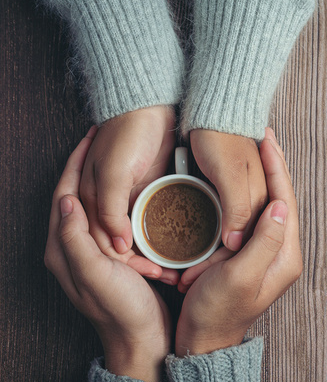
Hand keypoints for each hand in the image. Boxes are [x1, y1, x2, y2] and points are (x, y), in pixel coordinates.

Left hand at [45, 127, 171, 381]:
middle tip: (101, 140)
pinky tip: (133, 192)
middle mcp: (71, 249)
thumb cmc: (120, 310)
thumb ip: (76, 239)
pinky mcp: (109, 259)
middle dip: (84, 166)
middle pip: (74, 197)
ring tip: (117, 158)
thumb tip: (67, 200)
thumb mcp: (95, 274)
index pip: (63, 196)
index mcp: (62, 250)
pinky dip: (116, 201)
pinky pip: (108, 221)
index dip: (75, 165)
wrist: (141, 341)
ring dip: (100, 181)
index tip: (91, 138)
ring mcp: (91, 254)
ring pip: (91, 207)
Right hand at [80, 105, 178, 284]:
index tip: (148, 274)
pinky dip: (164, 238)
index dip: (124, 262)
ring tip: (175, 270)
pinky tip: (180, 249)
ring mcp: (130, 197)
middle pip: (120, 246)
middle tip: (165, 276)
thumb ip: (110, 209)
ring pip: (138, 238)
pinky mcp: (150, 190)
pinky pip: (154, 221)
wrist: (152, 104)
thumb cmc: (128, 135)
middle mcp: (107, 203)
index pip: (102, 244)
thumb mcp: (114, 173)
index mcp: (90, 200)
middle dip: (140, 265)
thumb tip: (118, 245)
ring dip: (153, 255)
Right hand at [175, 128, 301, 355]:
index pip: (286, 202)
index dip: (277, 169)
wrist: (202, 342)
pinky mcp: (248, 256)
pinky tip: (237, 180)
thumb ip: (263, 242)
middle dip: (273, 167)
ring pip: (266, 206)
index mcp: (285, 256)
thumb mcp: (240, 277)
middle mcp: (281, 253)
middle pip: (280, 200)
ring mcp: (265, 254)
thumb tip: (280, 205)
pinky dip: (247, 195)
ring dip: (262, 178)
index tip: (267, 140)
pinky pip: (251, 218)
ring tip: (255, 149)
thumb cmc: (217, 313)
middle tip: (264, 135)